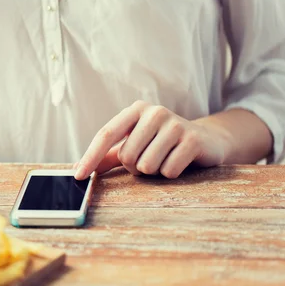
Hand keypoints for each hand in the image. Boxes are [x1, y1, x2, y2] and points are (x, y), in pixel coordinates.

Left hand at [74, 101, 228, 179]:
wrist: (206, 140)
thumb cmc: (162, 144)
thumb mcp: (135, 145)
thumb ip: (108, 155)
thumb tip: (79, 167)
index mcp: (135, 110)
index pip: (106, 134)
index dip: (91, 156)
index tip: (79, 175)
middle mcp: (154, 112)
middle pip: (127, 156)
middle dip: (135, 167)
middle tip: (151, 159)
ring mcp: (175, 124)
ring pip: (147, 166)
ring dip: (154, 172)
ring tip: (165, 159)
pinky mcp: (192, 139)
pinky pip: (168, 171)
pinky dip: (171, 173)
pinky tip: (180, 162)